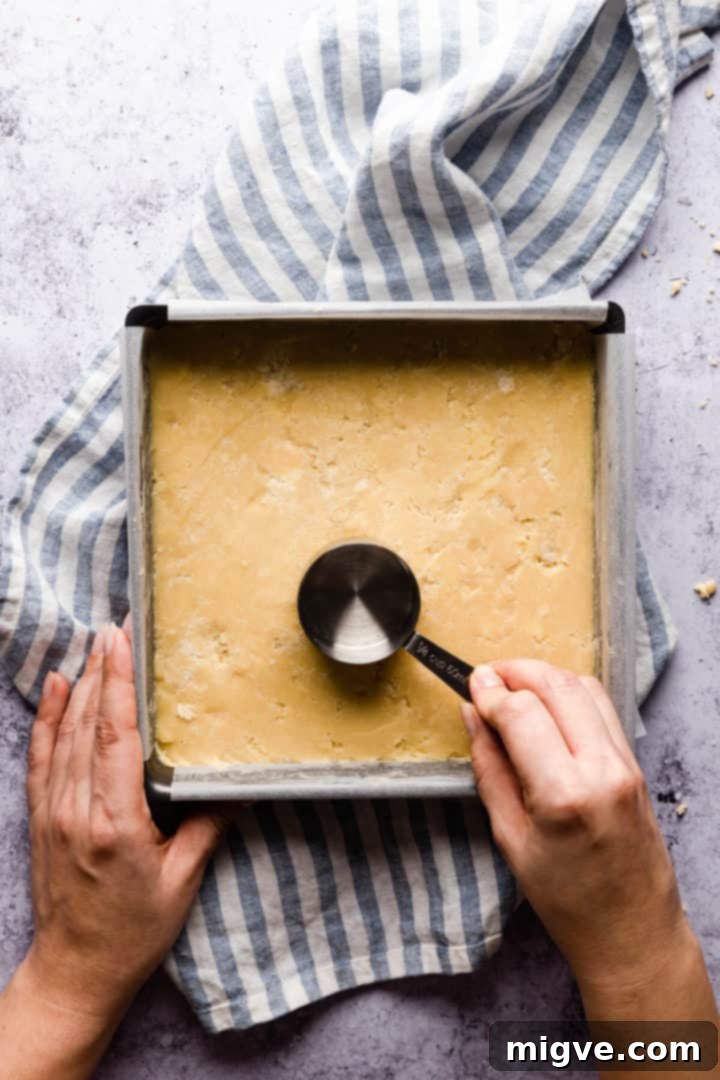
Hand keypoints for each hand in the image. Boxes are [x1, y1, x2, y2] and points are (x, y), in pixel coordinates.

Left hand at [0, 621, 224, 1078]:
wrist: (75, 972)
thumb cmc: (133, 932)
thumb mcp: (182, 882)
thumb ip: (206, 827)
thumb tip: (234, 786)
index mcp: (113, 822)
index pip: (115, 736)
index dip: (118, 682)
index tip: (121, 640)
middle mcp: (76, 808)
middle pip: (87, 723)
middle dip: (102, 669)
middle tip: (117, 626)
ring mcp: (52, 811)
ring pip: (64, 733)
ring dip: (80, 685)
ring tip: (95, 644)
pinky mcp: (40, 817)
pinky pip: (41, 756)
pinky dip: (48, 718)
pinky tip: (57, 686)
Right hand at [462, 660, 709, 1015]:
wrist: (631, 931)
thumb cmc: (567, 899)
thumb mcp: (510, 839)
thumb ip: (490, 769)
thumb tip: (474, 717)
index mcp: (563, 795)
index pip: (521, 712)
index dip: (491, 691)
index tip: (471, 684)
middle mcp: (601, 770)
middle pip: (555, 686)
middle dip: (516, 671)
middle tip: (487, 677)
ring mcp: (625, 764)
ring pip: (583, 686)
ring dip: (544, 676)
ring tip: (514, 687)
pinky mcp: (636, 764)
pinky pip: (602, 707)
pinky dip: (571, 693)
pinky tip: (547, 705)